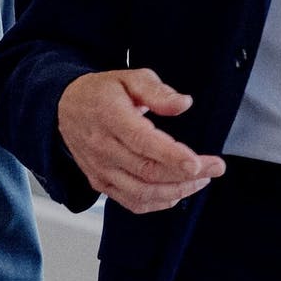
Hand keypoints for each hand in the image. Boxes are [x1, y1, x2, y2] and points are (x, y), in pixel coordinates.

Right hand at [56, 69, 224, 212]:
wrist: (65, 107)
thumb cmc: (102, 93)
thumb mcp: (129, 78)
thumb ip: (157, 91)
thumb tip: (183, 104)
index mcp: (110, 117)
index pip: (143, 142)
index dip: (172, 156)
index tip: (199, 163)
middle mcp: (103, 147)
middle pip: (148, 171)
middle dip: (187, 175)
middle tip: (215, 168)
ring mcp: (100, 168)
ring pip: (142, 191)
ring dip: (177, 191)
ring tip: (200, 180)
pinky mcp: (100, 182)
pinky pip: (132, 202)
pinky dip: (158, 203)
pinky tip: (176, 192)